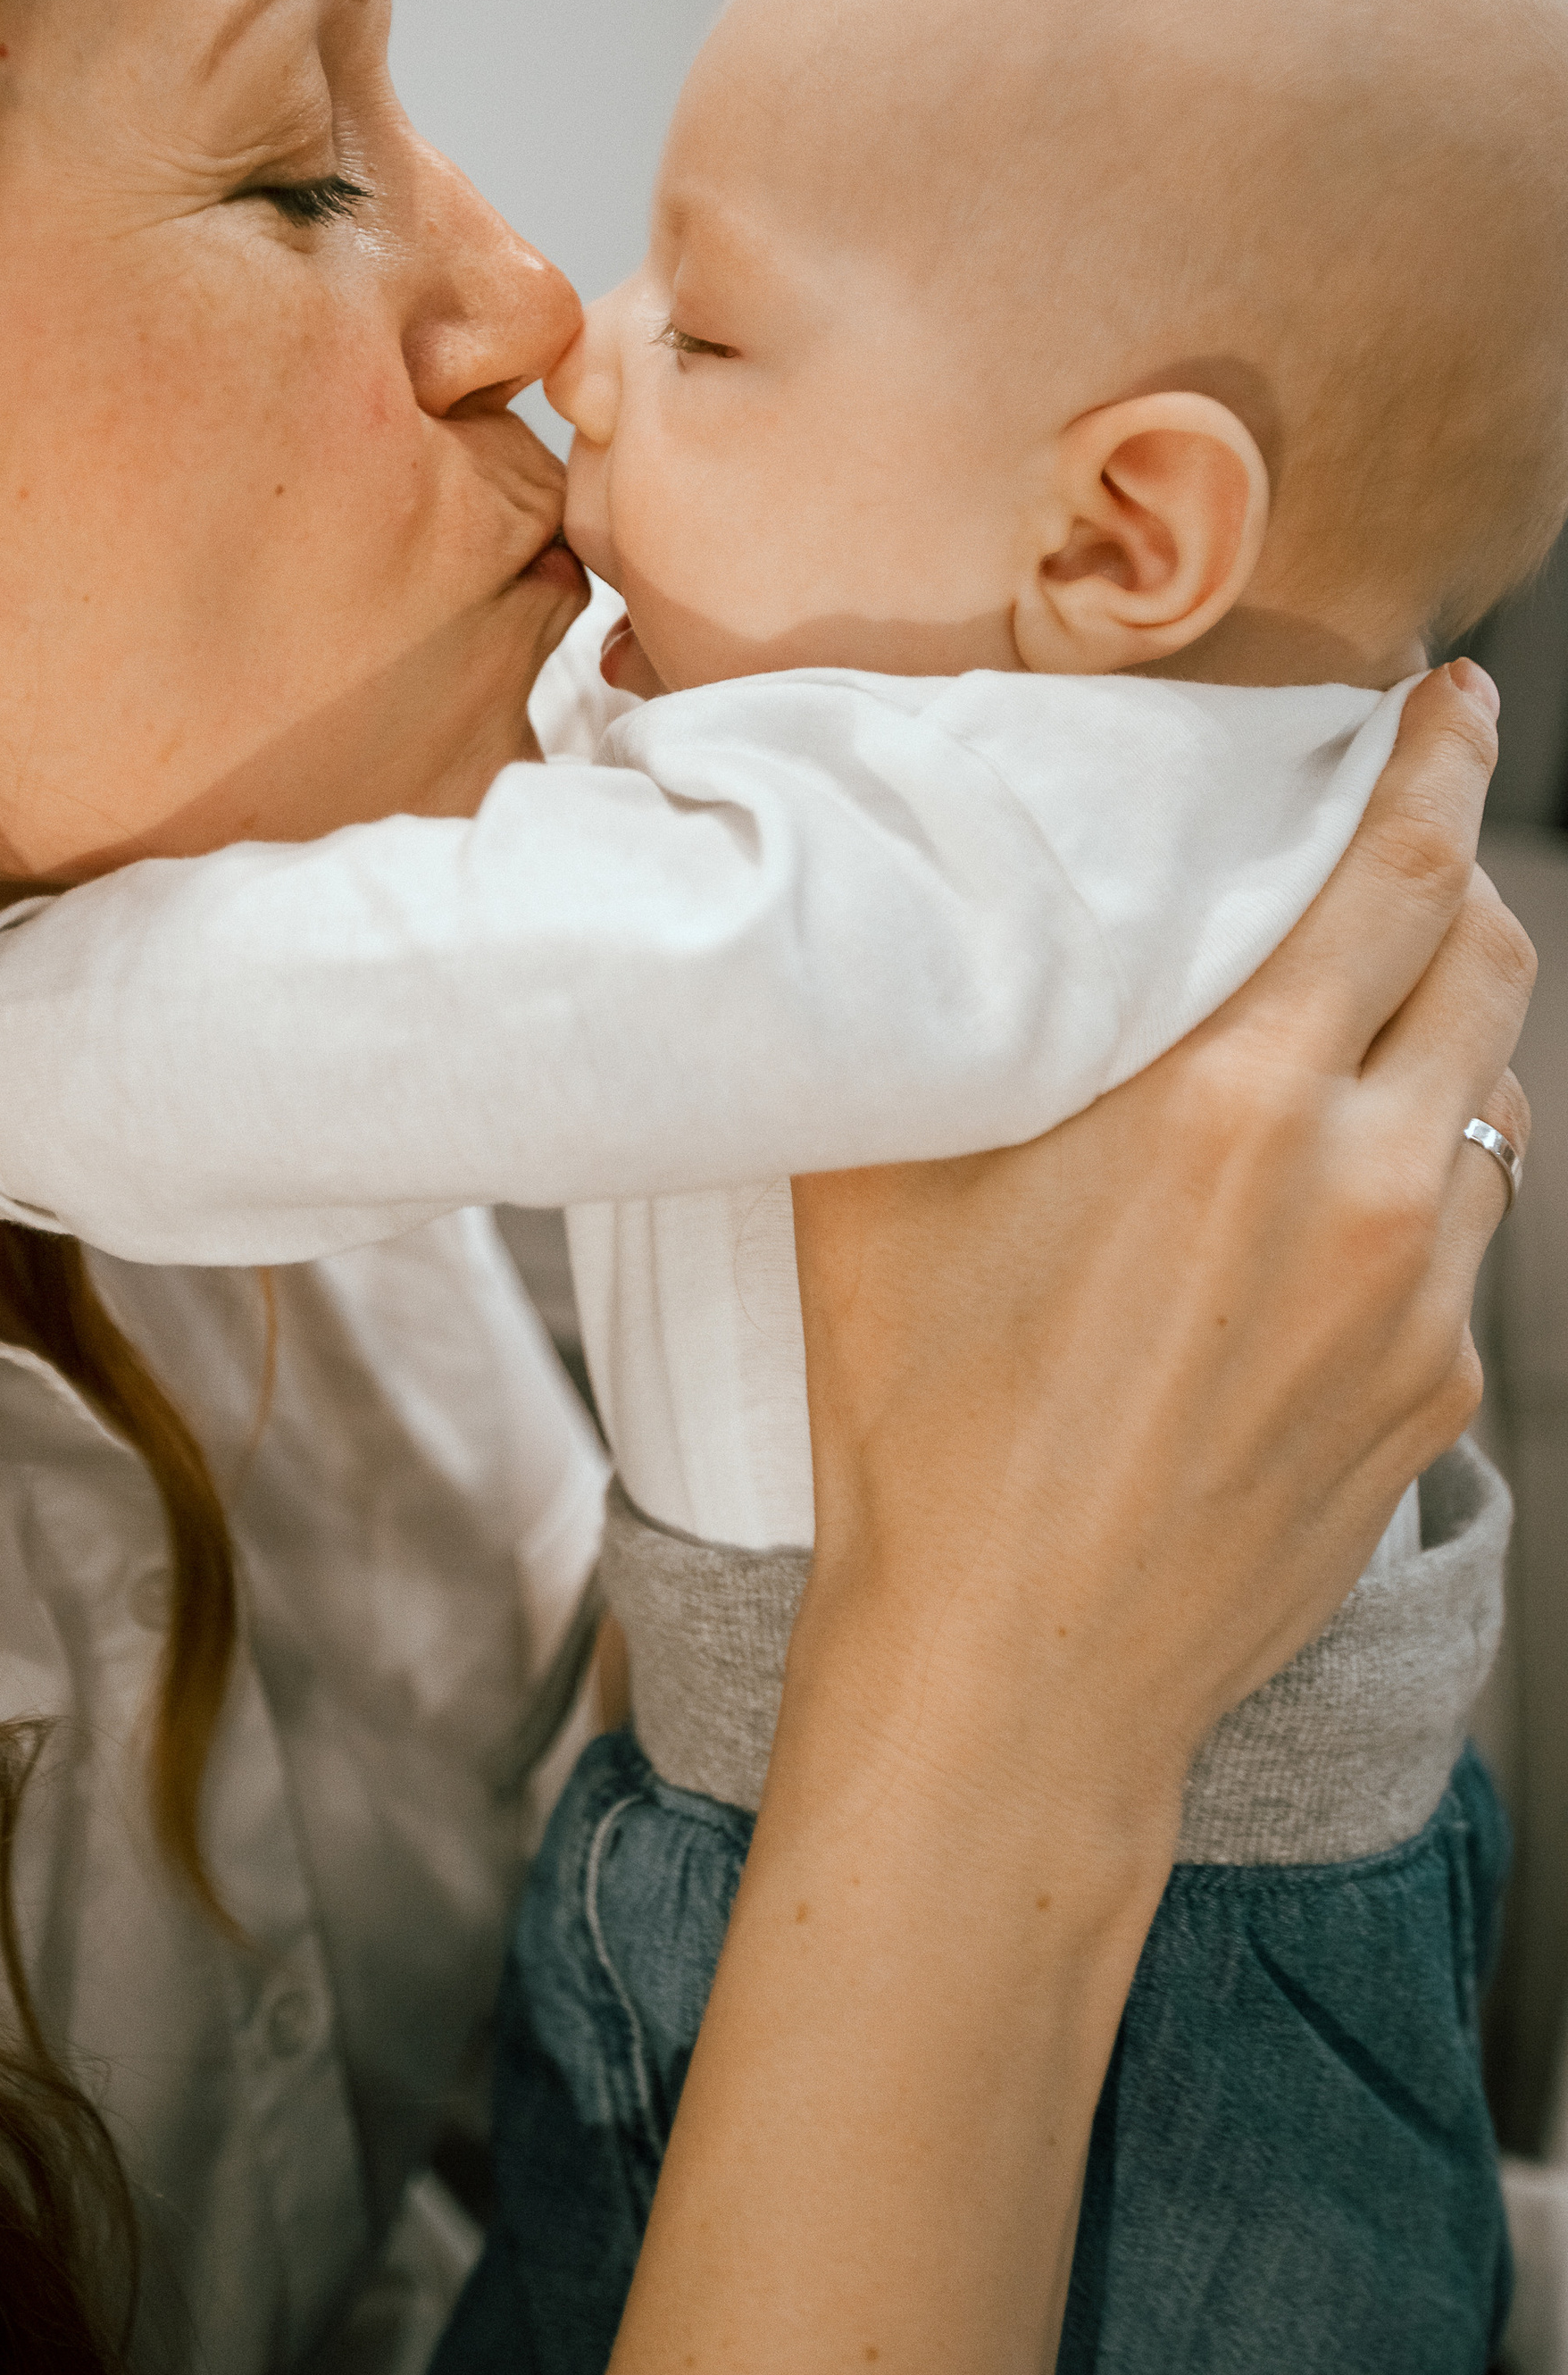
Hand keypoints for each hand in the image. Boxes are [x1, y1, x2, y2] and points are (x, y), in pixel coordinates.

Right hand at [595, 663, 1527, 2374]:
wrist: (1011, 1675)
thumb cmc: (917, 1419)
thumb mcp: (884, 1176)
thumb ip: (948, 1012)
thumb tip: (931, 881)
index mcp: (1232, 1103)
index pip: (1394, 875)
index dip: (1439, 767)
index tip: (1455, 700)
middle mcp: (1366, 1186)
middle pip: (1485, 965)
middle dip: (1456, 879)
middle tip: (1403, 838)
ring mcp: (1425, 1309)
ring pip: (1490, 1103)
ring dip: (1438, 1036)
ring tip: (1349, 1025)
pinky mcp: (1439, 1405)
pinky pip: (1465, 1241)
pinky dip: (1415, 1181)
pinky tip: (1314, 1212)